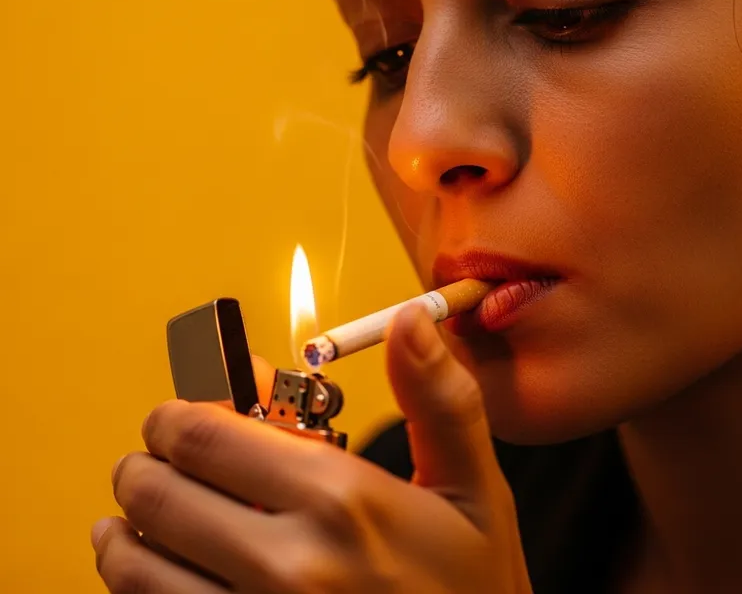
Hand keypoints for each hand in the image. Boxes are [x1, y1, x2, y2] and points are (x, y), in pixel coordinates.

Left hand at [91, 305, 532, 592]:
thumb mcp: (474, 492)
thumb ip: (438, 400)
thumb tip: (409, 319)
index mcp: (343, 501)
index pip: (209, 434)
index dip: (179, 412)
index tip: (181, 410)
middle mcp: (289, 567)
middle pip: (160, 492)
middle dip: (146, 463)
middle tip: (154, 458)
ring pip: (136, 565)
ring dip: (124, 530)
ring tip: (132, 516)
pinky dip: (136, 585)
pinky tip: (152, 573)